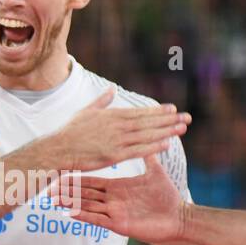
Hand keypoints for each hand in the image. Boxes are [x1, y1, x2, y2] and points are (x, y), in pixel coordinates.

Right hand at [50, 87, 189, 171]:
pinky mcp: (113, 155)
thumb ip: (102, 101)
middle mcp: (117, 126)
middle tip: (187, 118)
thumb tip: (112, 89)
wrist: (58, 149)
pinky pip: (138, 150)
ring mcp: (116, 140)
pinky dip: (153, 147)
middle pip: (149, 122)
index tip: (173, 109)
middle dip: (169, 120)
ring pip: (147, 135)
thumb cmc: (70, 131)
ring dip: (166, 131)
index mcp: (112, 115)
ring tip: (183, 129)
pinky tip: (167, 144)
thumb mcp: (86, 111)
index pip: (140, 112)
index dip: (158, 111)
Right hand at [57, 155, 186, 242]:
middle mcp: (112, 201)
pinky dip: (84, 216)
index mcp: (118, 189)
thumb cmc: (167, 196)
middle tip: (48, 186)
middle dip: (67, 191)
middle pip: (85, 195)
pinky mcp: (119, 225)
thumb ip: (147, 158)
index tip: (62, 171)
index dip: (77, 178)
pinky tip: (70, 213)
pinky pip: (98, 219)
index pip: (94, 182)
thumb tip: (148, 137)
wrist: (177, 218)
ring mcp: (114, 213)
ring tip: (53, 200)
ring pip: (88, 207)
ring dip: (70, 204)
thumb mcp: (155, 173)